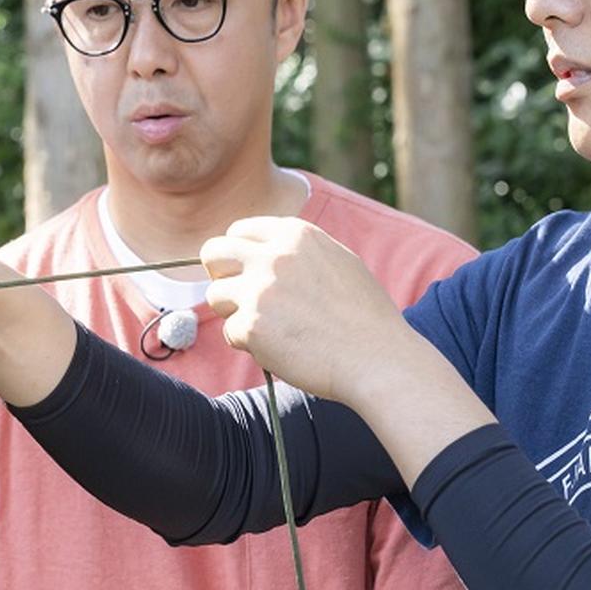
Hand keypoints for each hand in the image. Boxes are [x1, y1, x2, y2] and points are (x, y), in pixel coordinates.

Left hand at [202, 218, 416, 404]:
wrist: (378, 358)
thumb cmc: (365, 317)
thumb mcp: (337, 261)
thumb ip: (298, 253)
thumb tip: (264, 252)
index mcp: (296, 234)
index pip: (239, 231)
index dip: (241, 256)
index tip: (250, 276)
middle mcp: (273, 255)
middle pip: (213, 252)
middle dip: (221, 276)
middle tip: (241, 299)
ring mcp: (259, 289)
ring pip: (215, 295)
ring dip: (235, 313)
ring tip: (270, 329)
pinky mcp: (251, 326)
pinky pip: (230, 333)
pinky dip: (249, 345)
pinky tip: (281, 349)